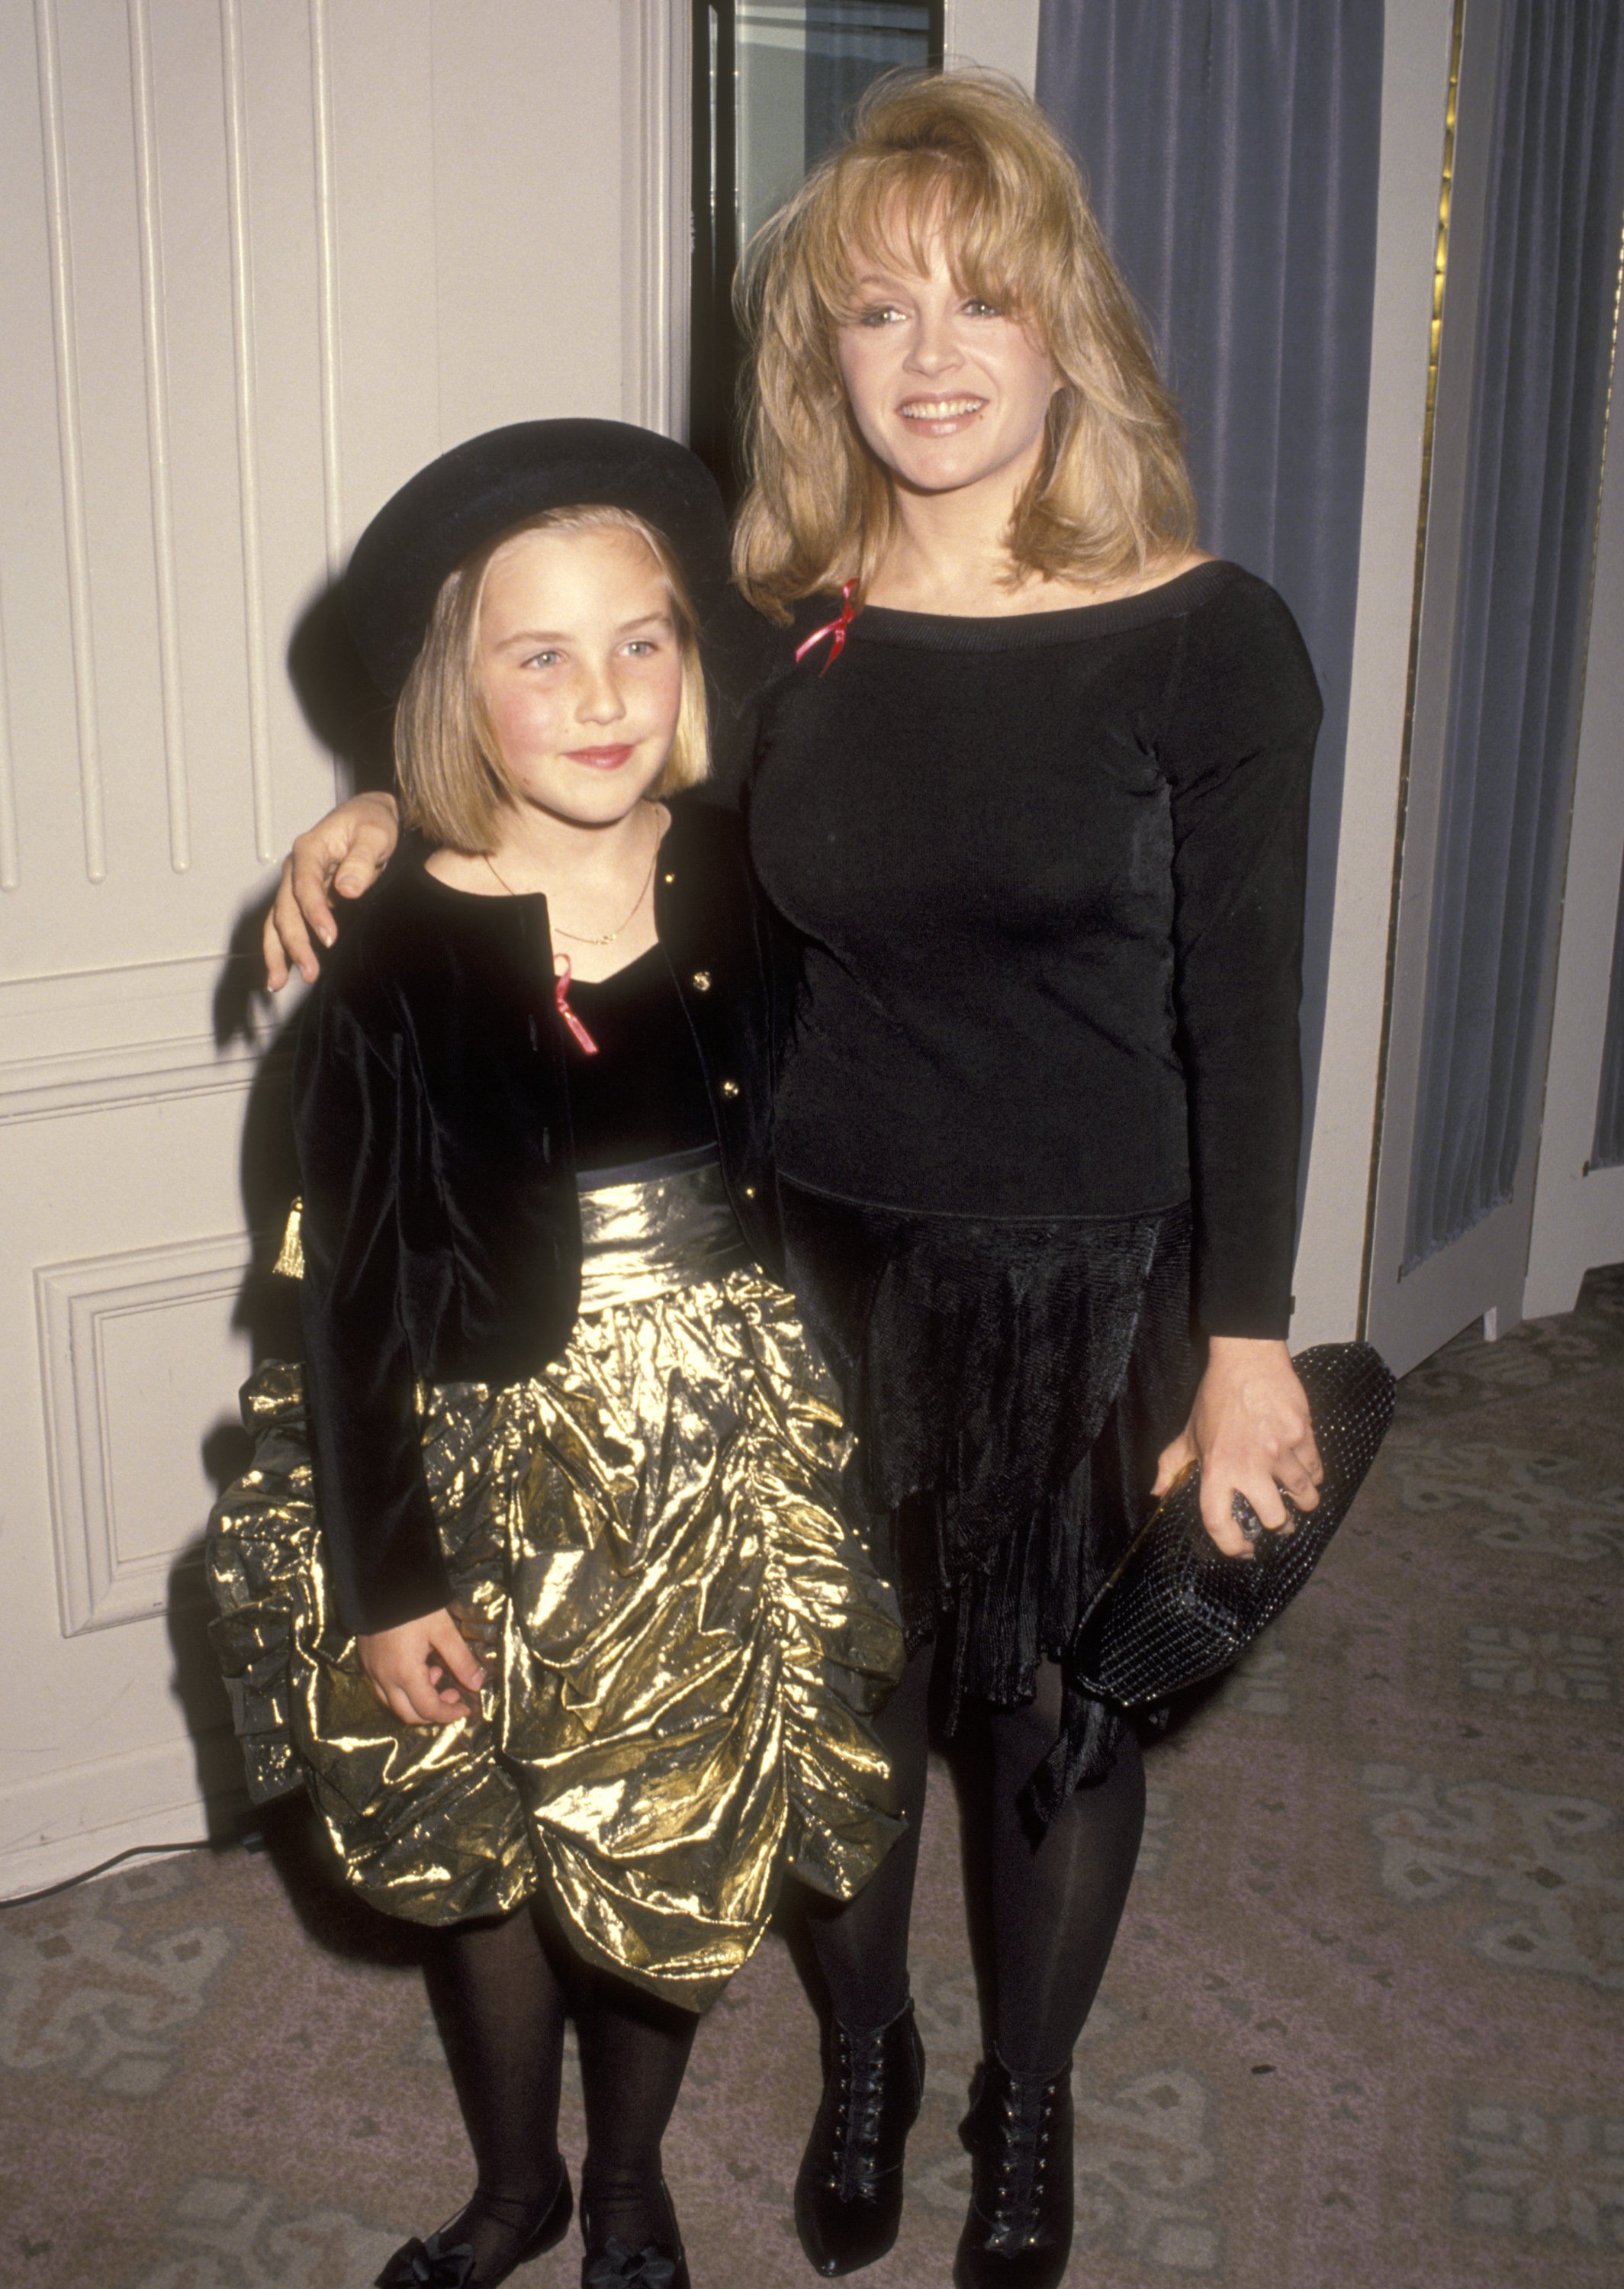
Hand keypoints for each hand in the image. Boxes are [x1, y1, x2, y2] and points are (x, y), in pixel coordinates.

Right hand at [262, 791, 399, 988]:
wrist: (369, 814)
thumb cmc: (373, 821)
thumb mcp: (376, 834)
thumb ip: (362, 859)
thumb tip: (347, 889)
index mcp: (310, 849)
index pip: (306, 885)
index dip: (314, 913)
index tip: (329, 938)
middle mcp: (295, 867)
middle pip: (285, 909)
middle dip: (295, 943)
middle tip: (311, 973)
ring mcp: (295, 882)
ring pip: (277, 920)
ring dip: (278, 952)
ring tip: (279, 983)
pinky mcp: (303, 896)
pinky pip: (286, 923)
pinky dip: (282, 947)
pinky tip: (284, 972)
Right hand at [355, 1606, 486, 1726]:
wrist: (381, 1584)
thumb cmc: (414, 1606)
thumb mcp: (443, 1631)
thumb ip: (461, 1660)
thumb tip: (478, 1684)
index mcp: (405, 1674)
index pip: (428, 1709)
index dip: (448, 1714)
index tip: (465, 1709)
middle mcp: (384, 1679)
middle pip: (408, 1714)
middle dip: (433, 1713)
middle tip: (453, 1696)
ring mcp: (372, 1671)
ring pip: (393, 1703)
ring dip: (416, 1701)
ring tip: (436, 1674)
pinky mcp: (367, 1662)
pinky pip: (383, 1689)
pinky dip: (403, 1689)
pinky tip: (418, 1668)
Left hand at [1152, 1337, 1322, 1557]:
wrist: (1248, 1359)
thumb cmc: (1217, 1397)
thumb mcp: (1189, 1432)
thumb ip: (1172, 1465)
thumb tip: (1157, 1492)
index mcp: (1217, 1467)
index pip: (1218, 1520)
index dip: (1230, 1544)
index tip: (1241, 1549)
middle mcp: (1249, 1465)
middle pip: (1272, 1519)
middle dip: (1278, 1526)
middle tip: (1278, 1523)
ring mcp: (1279, 1451)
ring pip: (1303, 1498)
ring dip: (1304, 1505)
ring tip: (1300, 1503)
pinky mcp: (1302, 1436)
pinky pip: (1317, 1471)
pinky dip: (1314, 1478)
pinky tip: (1307, 1475)